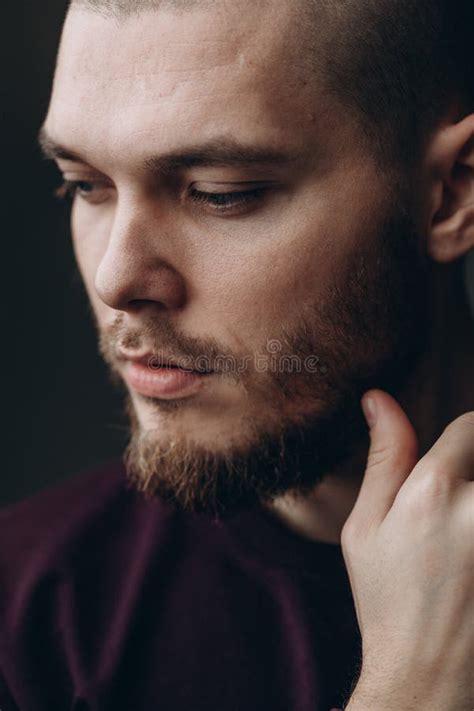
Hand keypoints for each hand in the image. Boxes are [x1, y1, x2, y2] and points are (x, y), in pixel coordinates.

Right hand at [342, 390, 473, 710]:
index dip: (464, 440)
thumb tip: (378, 399)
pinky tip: (471, 556)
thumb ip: (383, 458)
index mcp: (433, 491)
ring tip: (464, 536)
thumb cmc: (389, 600)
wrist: (429, 674)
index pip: (471, 425)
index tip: (456, 468)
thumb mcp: (365, 528)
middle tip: (460, 512)